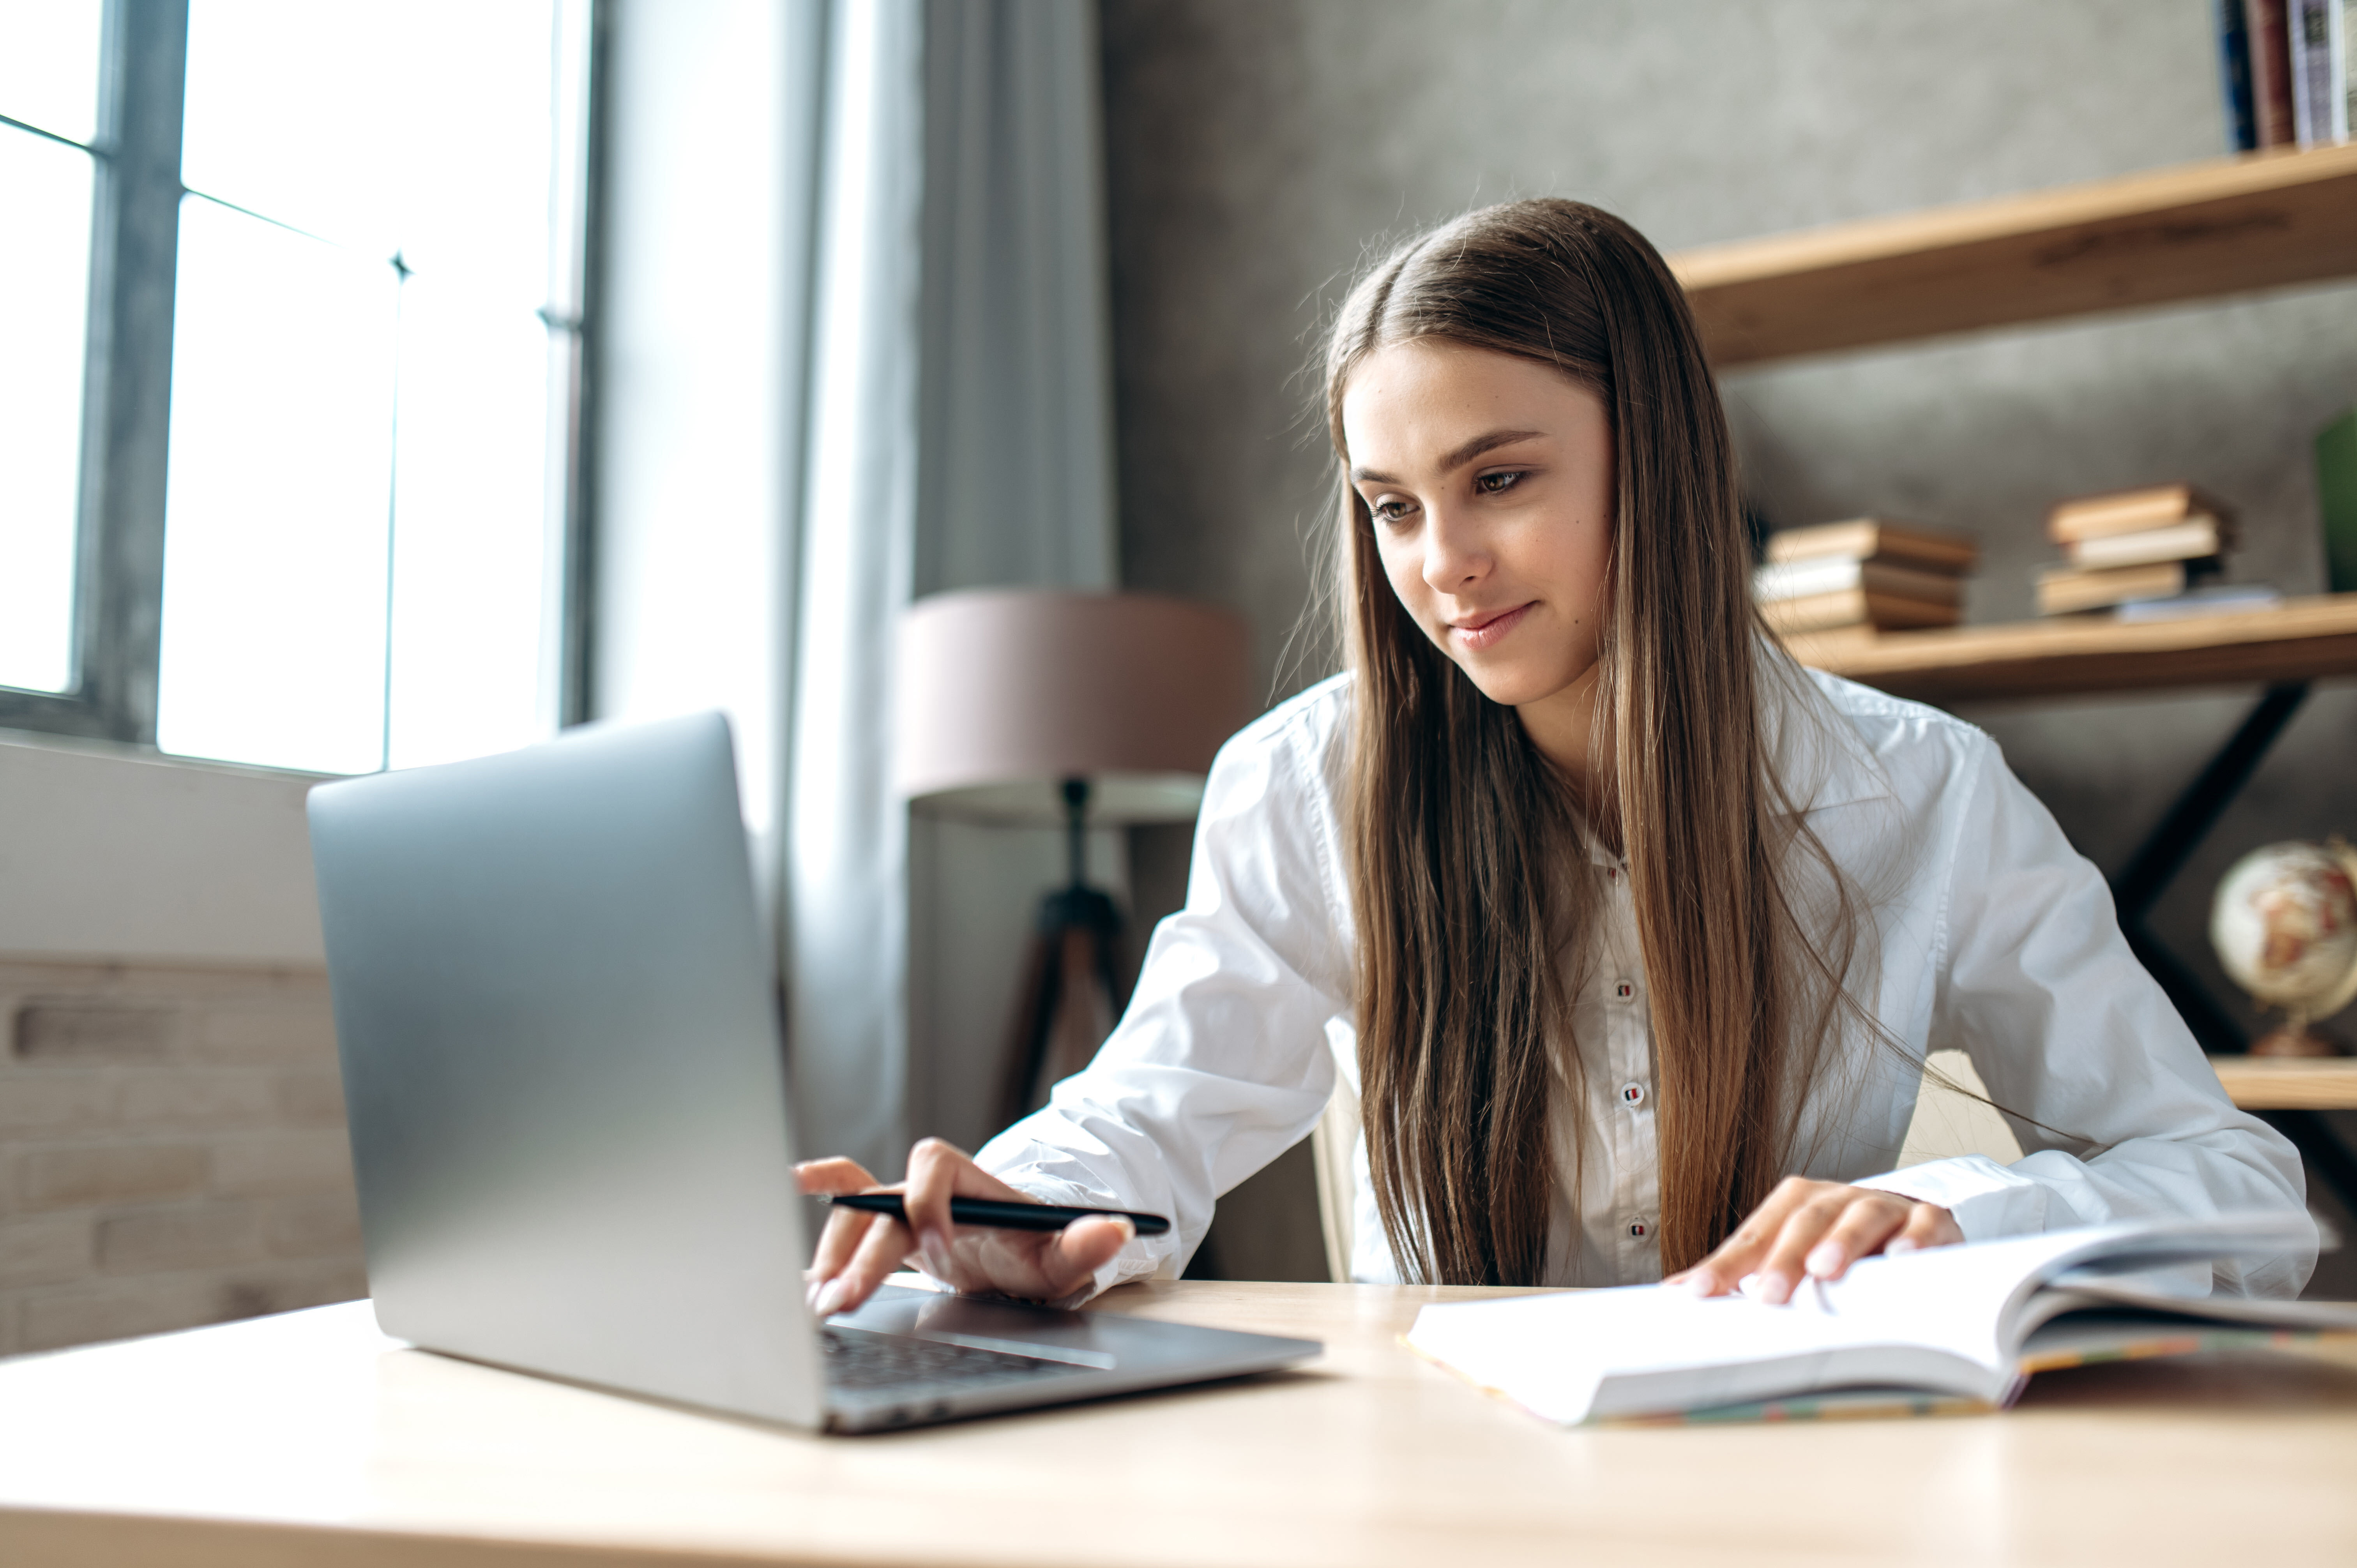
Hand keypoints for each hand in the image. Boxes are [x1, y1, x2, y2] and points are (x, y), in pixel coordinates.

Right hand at [796, 1138, 1135, 1317]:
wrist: (1019, 1251)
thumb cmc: (1038, 1250)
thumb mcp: (1065, 1255)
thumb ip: (1086, 1244)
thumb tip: (1116, 1229)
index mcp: (970, 1185)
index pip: (935, 1169)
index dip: (928, 1204)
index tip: (933, 1251)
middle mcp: (930, 1188)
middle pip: (884, 1201)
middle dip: (861, 1252)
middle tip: (841, 1301)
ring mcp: (905, 1205)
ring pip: (856, 1210)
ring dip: (833, 1251)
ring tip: (818, 1298)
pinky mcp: (889, 1226)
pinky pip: (849, 1193)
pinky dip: (822, 1185)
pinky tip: (791, 1185)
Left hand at [1664, 1177, 1962, 1303]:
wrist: (1915, 1227)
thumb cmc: (1843, 1248)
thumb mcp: (1793, 1255)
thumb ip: (1742, 1270)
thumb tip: (1677, 1291)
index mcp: (1798, 1204)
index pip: (1755, 1233)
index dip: (1726, 1262)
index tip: (1698, 1293)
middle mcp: (1837, 1199)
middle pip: (1804, 1221)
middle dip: (1782, 1257)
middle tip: (1765, 1293)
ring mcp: (1884, 1206)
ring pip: (1860, 1216)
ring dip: (1841, 1241)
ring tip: (1824, 1271)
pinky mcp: (1931, 1220)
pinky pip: (1924, 1224)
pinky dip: (1915, 1239)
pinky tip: (1903, 1260)